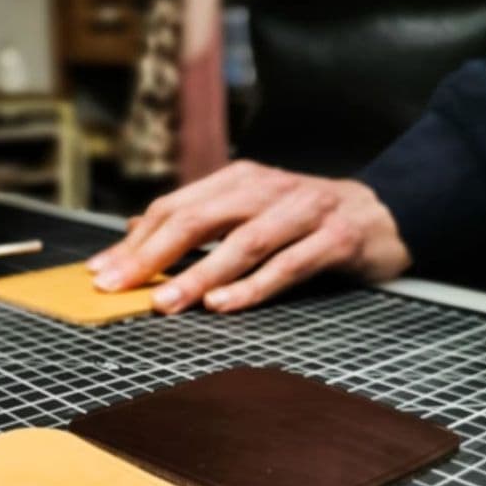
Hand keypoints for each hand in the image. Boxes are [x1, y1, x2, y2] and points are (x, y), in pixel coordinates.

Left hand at [87, 161, 411, 312]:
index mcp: (238, 180)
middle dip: (152, 254)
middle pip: (198, 218)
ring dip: (198, 274)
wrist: (384, 212)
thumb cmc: (304, 218)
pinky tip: (222, 305)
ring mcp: (303, 211)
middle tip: (115, 285)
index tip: (101, 270)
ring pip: (241, 242)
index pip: (175, 206)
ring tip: (163, 302)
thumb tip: (133, 230)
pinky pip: (288, 265)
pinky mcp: (335, 239)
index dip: (135, 240)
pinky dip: (253, 286)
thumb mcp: (247, 209)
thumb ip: (196, 219)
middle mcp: (266, 189)